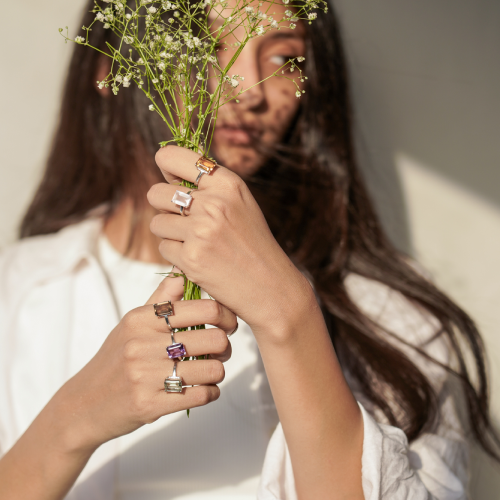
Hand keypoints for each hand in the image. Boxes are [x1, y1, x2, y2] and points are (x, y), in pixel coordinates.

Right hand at [51, 274, 234, 452]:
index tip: (229, 324)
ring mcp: (144, 376)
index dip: (227, 315)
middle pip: (215, 339)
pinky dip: (210, 393)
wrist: (84, 404)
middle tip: (223, 351)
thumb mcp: (132, 323)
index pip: (204, 308)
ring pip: (212, 369)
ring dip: (219, 372)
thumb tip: (182, 269)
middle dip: (227, 346)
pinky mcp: (148, 405)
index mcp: (141, 318)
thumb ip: (161, 298)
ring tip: (211, 371)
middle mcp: (141, 344)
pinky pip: (201, 395)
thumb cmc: (115, 359)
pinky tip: (202, 389)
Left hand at [148, 146, 313, 333]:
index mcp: (228, 183)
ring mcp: (201, 231)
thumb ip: (209, 184)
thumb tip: (167, 164)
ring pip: (157, 223)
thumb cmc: (253, 243)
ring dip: (170, 234)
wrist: (271, 287)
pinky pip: (164, 248)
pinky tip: (199, 260)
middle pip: (155, 193)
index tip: (172, 180)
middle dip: (164, 208)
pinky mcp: (192, 258)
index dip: (166, 168)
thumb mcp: (240, 203)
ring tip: (196, 243)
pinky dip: (176, 256)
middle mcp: (214, 203)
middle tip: (186, 221)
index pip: (172, 157)